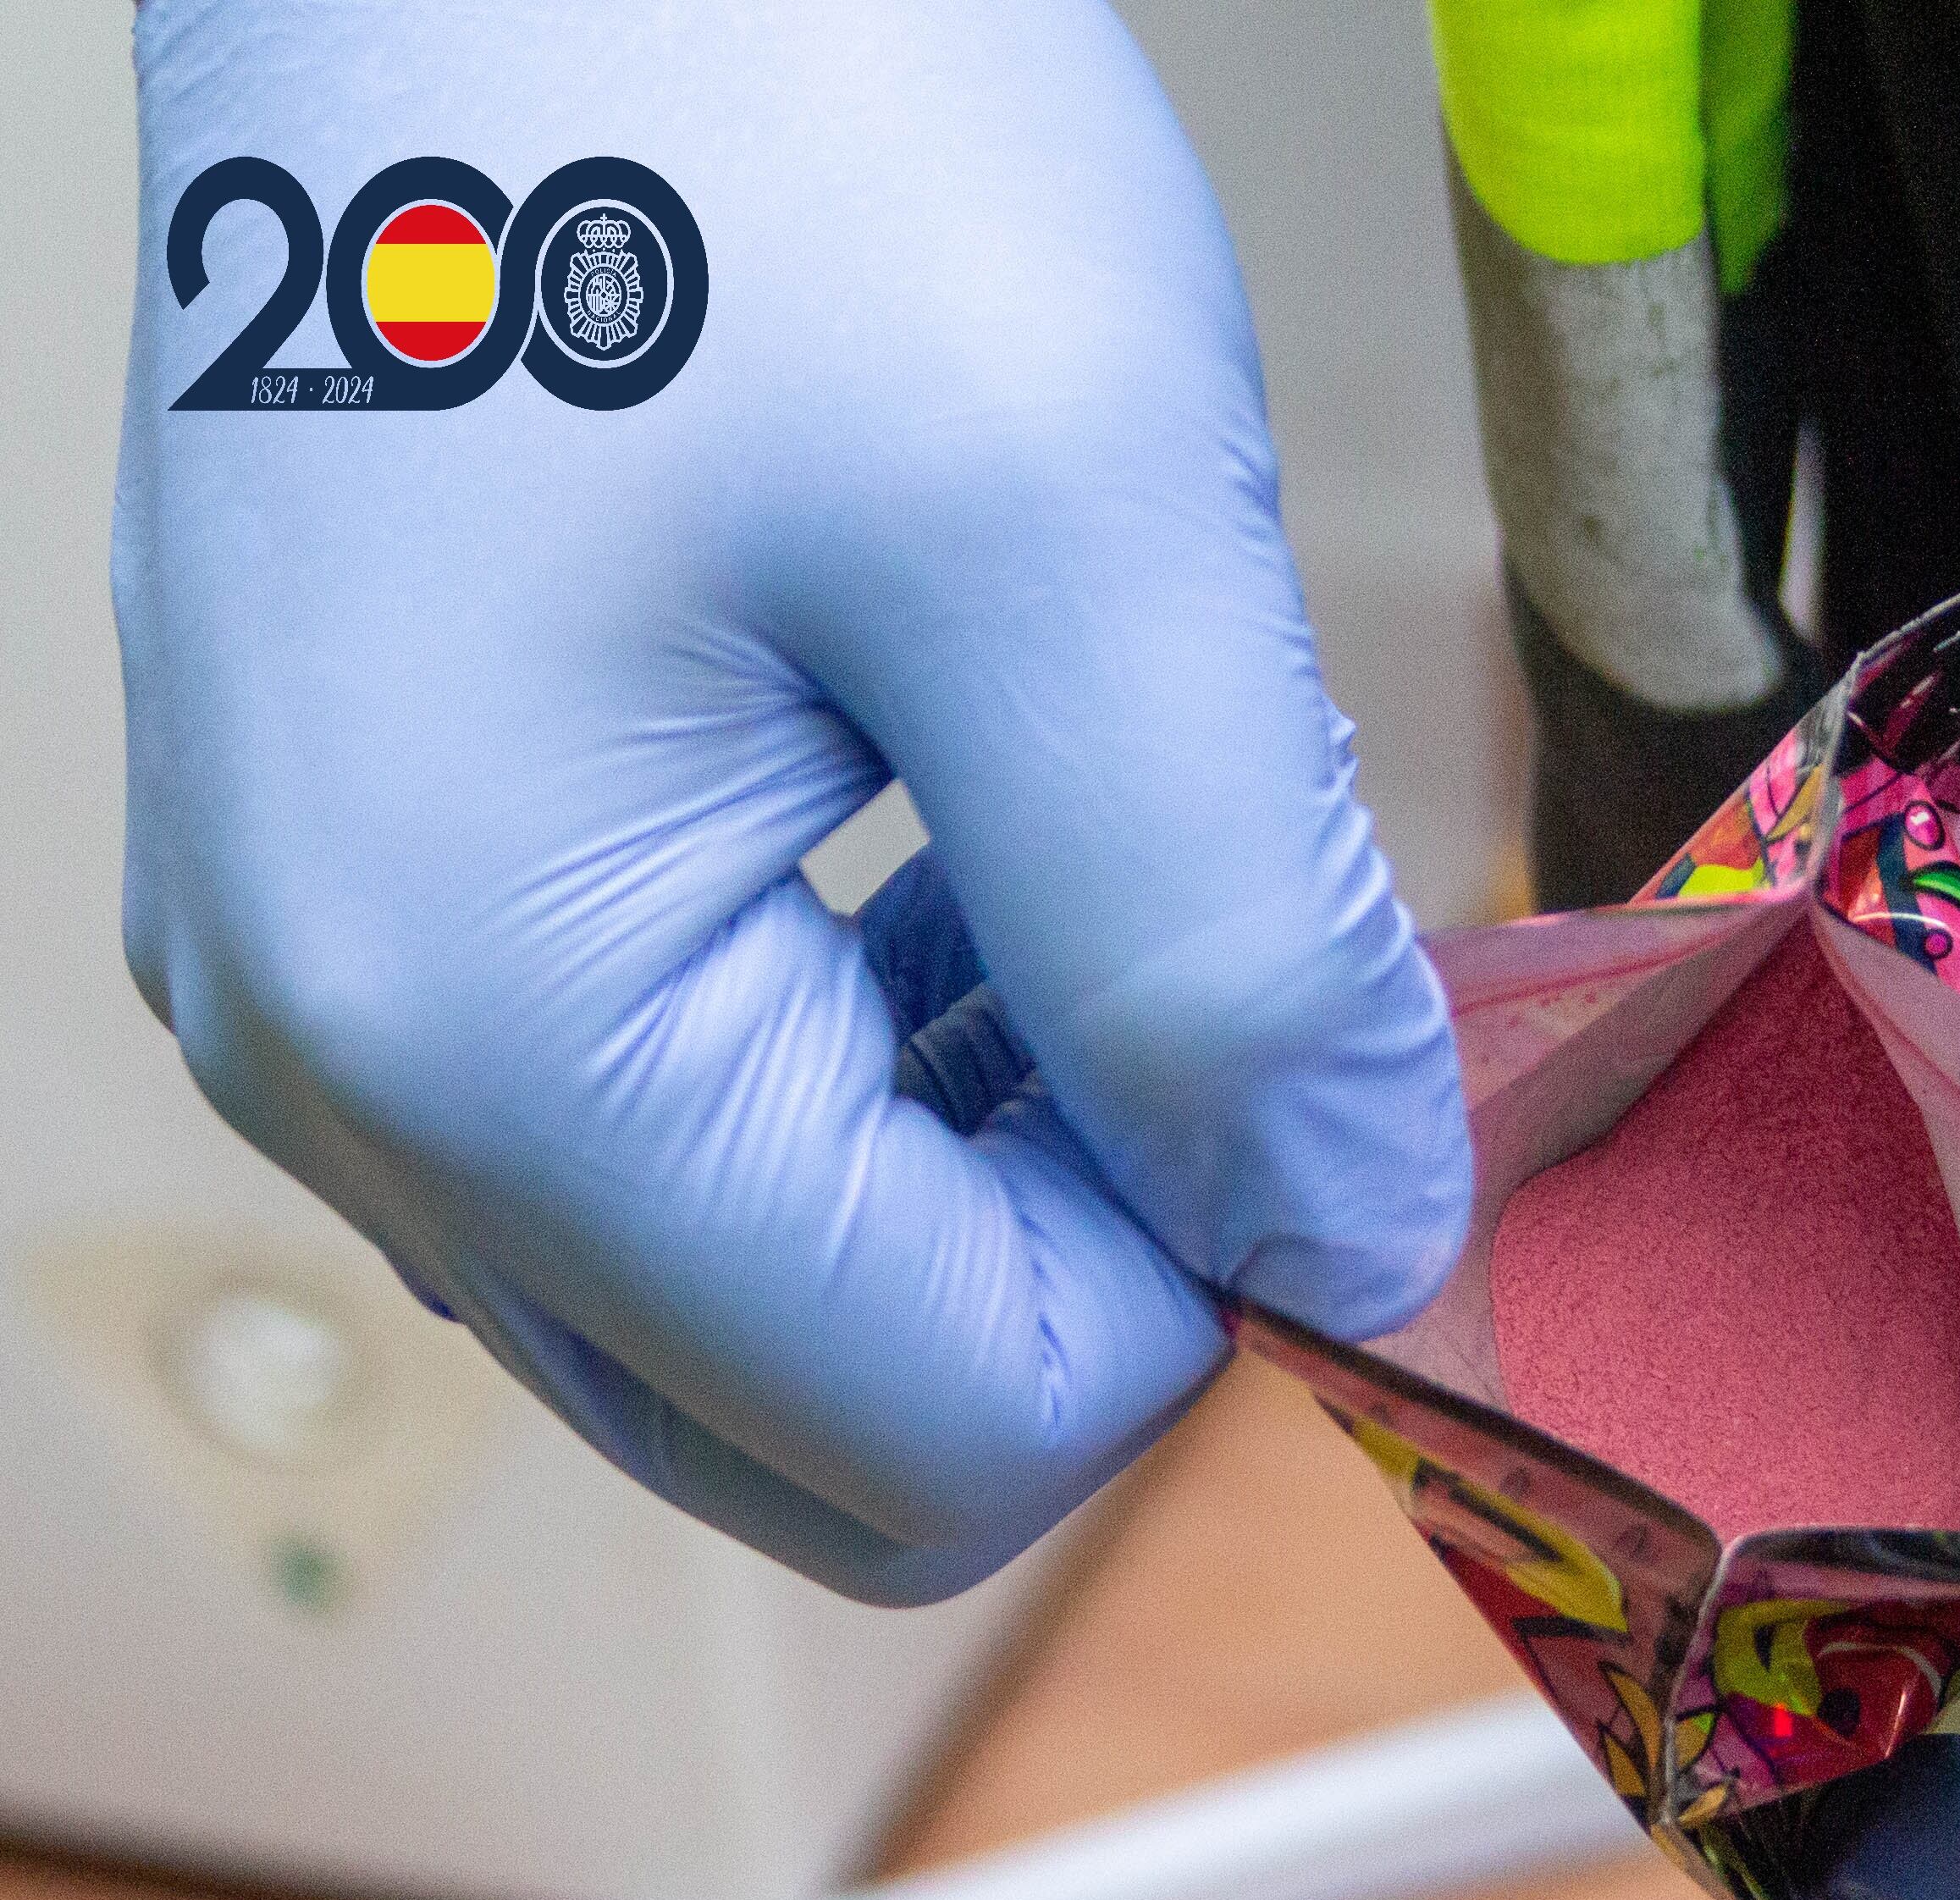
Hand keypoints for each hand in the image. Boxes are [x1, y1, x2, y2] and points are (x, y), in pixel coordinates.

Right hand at [116, 0, 1466, 1599]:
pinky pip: (685, 1124)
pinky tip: (969, 831)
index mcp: (489, 1040)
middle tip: (1215, 946)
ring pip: (770, 1292)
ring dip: (1002, 1137)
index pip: (950, 1440)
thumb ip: (1233, 960)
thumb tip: (1352, 1249)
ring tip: (1087, 832)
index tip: (1313, 1040)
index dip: (1204, 1288)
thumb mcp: (1081, 531)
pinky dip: (884, 1048)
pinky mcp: (393, 890)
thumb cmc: (763, 103)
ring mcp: (342, 991)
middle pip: (835, 1419)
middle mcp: (352, 1081)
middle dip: (1091, 1244)